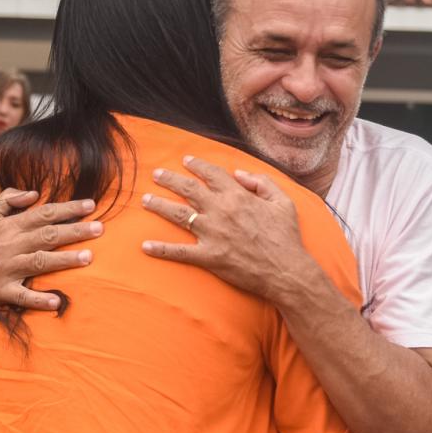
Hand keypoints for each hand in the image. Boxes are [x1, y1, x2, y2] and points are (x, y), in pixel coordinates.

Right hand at [0, 189, 101, 315]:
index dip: (68, 209)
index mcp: (8, 226)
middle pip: (47, 235)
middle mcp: (9, 245)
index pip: (43, 213)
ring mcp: (5, 269)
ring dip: (65, 260)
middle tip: (100, 228)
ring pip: (39, 262)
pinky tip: (56, 301)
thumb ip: (8, 199)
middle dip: (75, 230)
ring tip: (89, 258)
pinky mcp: (0, 291)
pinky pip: (21, 296)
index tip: (91, 205)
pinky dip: (38, 299)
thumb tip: (33, 193)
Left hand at [140, 157, 311, 302]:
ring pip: (178, 214)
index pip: (211, 174)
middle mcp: (220, 211)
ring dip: (159, 205)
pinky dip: (161, 249)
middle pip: (188, 189)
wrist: (287, 271)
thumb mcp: (282, 202)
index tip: (186, 160)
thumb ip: (261, 182)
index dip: (196, 165)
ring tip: (145, 200)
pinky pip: (179, 252)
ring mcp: (212, 234)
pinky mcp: (208, 257)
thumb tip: (238, 173)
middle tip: (156, 174)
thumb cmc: (286, 237)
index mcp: (238, 196)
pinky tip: (145, 246)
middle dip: (169, 179)